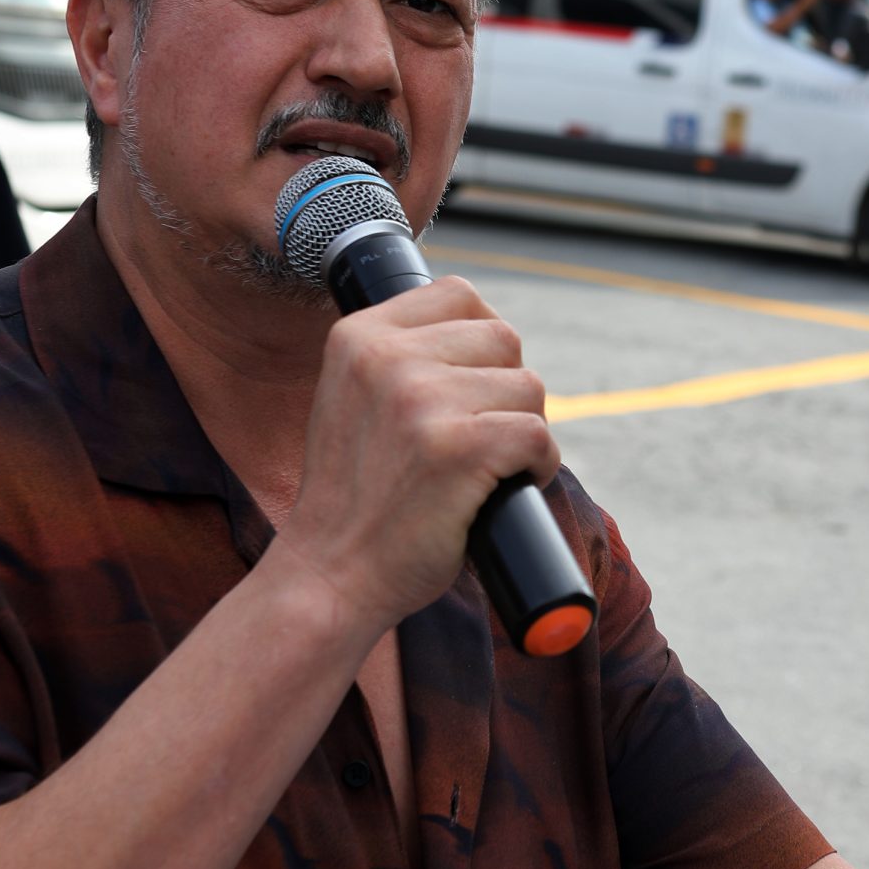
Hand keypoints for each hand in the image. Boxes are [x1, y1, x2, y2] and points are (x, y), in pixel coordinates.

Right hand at [272, 276, 559, 638]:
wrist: (331, 574)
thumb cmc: (355, 496)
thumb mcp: (353, 398)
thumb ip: (400, 358)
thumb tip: (485, 330)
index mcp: (358, 336)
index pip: (459, 293)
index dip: (483, 339)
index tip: (475, 384)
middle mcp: (387, 358)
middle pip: (503, 338)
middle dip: (506, 389)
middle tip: (480, 436)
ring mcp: (422, 401)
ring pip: (528, 387)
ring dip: (522, 430)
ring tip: (486, 468)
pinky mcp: (460, 449)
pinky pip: (537, 436)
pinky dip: (538, 466)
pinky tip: (506, 488)